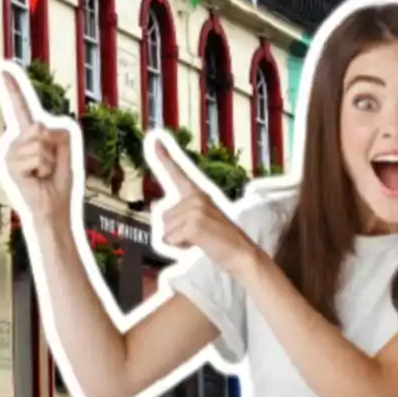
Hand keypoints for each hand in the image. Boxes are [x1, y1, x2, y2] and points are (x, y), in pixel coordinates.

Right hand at [0, 68, 74, 220]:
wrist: (52, 209)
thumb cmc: (58, 182)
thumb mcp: (66, 149)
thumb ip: (59, 130)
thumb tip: (39, 127)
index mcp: (28, 136)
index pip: (20, 107)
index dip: (12, 88)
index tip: (1, 68)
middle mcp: (15, 142)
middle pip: (40, 126)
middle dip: (53, 147)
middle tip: (48, 167)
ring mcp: (10, 154)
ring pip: (40, 141)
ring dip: (49, 160)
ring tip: (43, 174)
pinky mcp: (10, 166)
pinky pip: (38, 156)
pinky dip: (45, 169)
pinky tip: (37, 180)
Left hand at [155, 140, 256, 271]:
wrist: (242, 254)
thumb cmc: (220, 240)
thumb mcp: (200, 219)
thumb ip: (180, 212)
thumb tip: (155, 206)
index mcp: (198, 194)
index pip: (178, 174)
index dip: (165, 159)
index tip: (155, 142)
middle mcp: (196, 198)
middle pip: (164, 215)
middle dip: (174, 230)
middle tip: (196, 234)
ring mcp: (195, 210)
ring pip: (166, 229)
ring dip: (177, 239)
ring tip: (199, 239)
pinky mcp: (194, 224)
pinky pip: (171, 238)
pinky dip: (180, 246)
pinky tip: (197, 244)